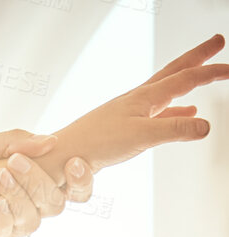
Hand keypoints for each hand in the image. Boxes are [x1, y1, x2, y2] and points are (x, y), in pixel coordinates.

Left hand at [0, 129, 88, 236]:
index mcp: (23, 180)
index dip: (81, 180)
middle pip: (51, 207)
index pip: (67, 187)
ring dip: (20, 201)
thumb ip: (11, 142)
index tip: (75, 162)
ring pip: (29, 226)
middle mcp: (15, 206)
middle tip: (15, 164)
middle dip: (40, 185)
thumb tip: (51, 141)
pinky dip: (1, 223)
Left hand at [44, 34, 228, 181]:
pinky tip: (184, 115)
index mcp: (145, 97)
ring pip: (167, 91)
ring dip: (188, 82)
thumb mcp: (140, 136)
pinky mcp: (123, 127)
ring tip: (204, 79)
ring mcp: (130, 112)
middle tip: (217, 42)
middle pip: (174, 72)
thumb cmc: (94, 143)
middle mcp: (138, 100)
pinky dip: (175, 111)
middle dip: (198, 58)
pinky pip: (158, 113)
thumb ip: (174, 130)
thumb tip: (205, 125)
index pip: (185, 77)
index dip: (211, 71)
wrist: (62, 156)